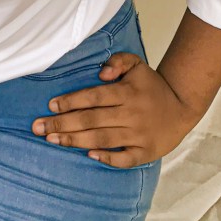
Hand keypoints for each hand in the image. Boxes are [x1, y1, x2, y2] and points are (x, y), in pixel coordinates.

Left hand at [31, 52, 201, 166]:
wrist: (182, 107)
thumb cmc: (151, 85)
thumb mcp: (137, 64)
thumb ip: (118, 61)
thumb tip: (100, 73)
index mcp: (127, 92)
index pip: (93, 97)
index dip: (71, 101)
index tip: (50, 106)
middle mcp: (131, 114)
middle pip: (91, 119)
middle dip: (62, 124)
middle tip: (38, 128)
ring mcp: (138, 135)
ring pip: (102, 139)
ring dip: (75, 141)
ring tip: (52, 141)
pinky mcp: (146, 152)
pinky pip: (124, 159)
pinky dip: (107, 158)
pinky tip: (89, 156)